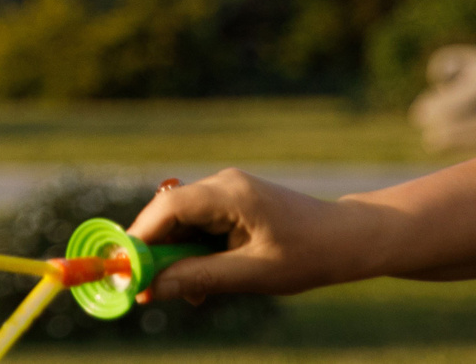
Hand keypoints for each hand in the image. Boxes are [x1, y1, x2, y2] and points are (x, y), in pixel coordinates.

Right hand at [130, 169, 390, 301]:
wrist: (351, 239)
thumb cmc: (309, 255)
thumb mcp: (253, 275)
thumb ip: (199, 278)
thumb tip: (152, 288)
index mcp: (229, 193)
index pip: (168, 208)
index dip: (140, 238)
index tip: (125, 270)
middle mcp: (222, 184)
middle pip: (169, 214)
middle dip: (157, 252)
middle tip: (150, 288)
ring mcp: (227, 191)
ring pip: (183, 222)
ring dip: (179, 256)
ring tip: (192, 292)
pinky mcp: (233, 202)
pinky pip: (200, 224)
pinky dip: (196, 251)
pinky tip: (207, 279)